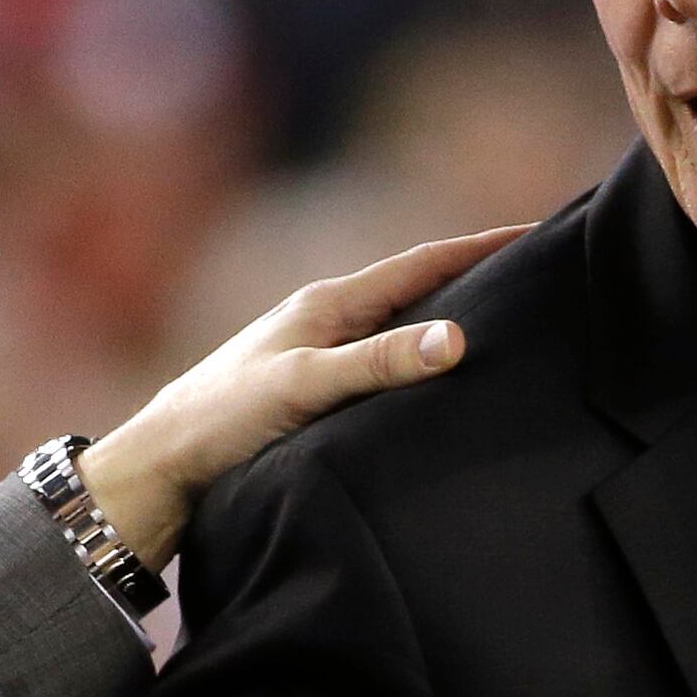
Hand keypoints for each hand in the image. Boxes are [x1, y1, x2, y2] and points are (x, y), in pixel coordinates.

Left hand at [76, 226, 520, 572]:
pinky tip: (431, 381)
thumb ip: (379, 363)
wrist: (161, 465)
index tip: (534, 231)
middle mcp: (325, 320)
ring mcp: (316, 353)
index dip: (480, 247)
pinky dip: (414, 360)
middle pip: (414, 289)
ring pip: (396, 327)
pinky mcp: (309, 389)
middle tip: (534, 274)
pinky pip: (378, 362)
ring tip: (500, 323)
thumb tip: (458, 338)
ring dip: (445, 319)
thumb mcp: (306, 387)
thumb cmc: (223, 419)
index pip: (421, 263)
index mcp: (327, 303)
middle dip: (473, 277)